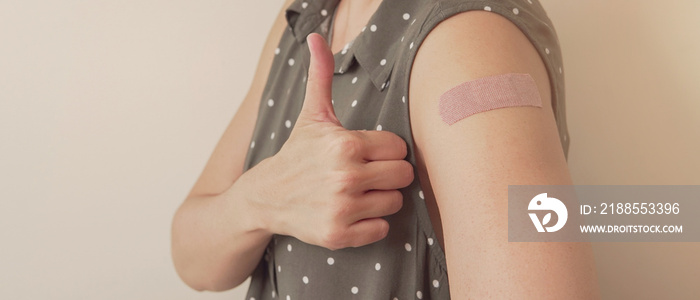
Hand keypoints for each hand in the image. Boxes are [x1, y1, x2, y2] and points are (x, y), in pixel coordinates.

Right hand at [249, 33, 413, 250]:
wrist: (265, 197)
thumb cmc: (297, 154)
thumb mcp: (312, 115)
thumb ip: (322, 76)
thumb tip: (317, 38)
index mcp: (345, 144)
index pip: (400, 149)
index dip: (385, 152)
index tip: (366, 154)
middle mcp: (345, 177)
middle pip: (404, 176)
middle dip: (388, 175)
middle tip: (366, 174)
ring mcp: (342, 208)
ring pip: (395, 202)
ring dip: (380, 199)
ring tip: (357, 193)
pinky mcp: (339, 235)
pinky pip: (382, 229)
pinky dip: (371, 224)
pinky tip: (351, 212)